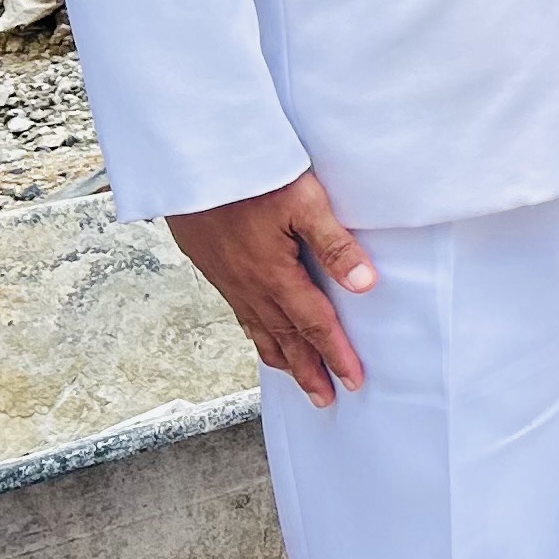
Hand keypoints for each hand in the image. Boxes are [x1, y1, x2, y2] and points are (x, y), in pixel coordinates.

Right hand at [167, 171, 373, 409]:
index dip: (335, 354)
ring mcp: (227, 277)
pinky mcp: (213, 265)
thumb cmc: (252, 174)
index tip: (353, 381)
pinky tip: (258, 334)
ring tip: (296, 379)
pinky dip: (254, 332)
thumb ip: (335, 244)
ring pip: (258, 328)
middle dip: (307, 370)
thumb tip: (366, 285)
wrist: (191, 160)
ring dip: (281, 357)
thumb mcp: (304, 201)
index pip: (314, 324)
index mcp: (274, 274)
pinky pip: (239, 311)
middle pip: (285, 337)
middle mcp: (249, 284)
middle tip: (324, 399)